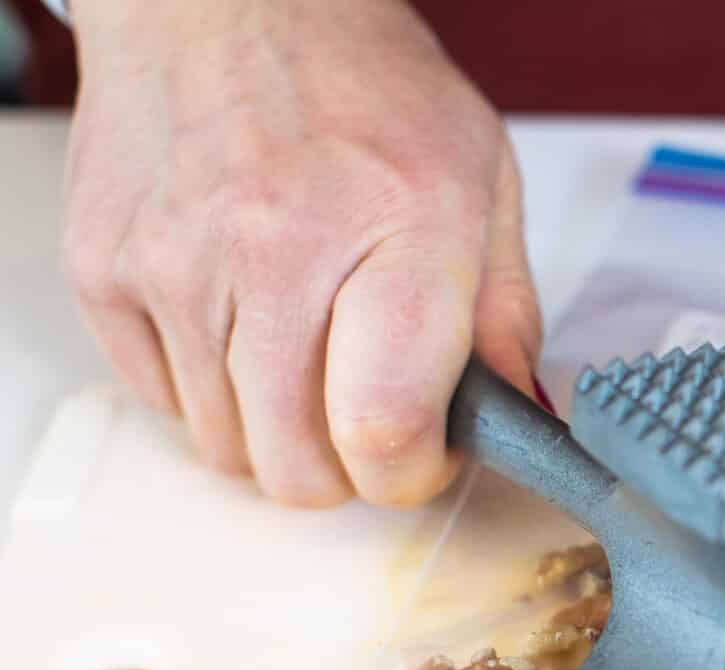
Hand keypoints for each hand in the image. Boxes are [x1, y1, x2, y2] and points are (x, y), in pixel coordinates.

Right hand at [61, 0, 540, 505]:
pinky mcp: (105, 272)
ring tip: (304, 345)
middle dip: (347, 466)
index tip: (426, 451)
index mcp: (395, 232)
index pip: (385, 429)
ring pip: (229, 450)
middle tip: (367, 408)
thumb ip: (508, 316)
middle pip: (299, 468)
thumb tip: (525, 422)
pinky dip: (210, 390)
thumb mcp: (483, 184)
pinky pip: (165, 404)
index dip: (413, 474)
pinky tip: (242, 320)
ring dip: (276, 428)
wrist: (224, 0)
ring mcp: (176, 265)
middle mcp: (273, 251)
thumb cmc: (364, 89)